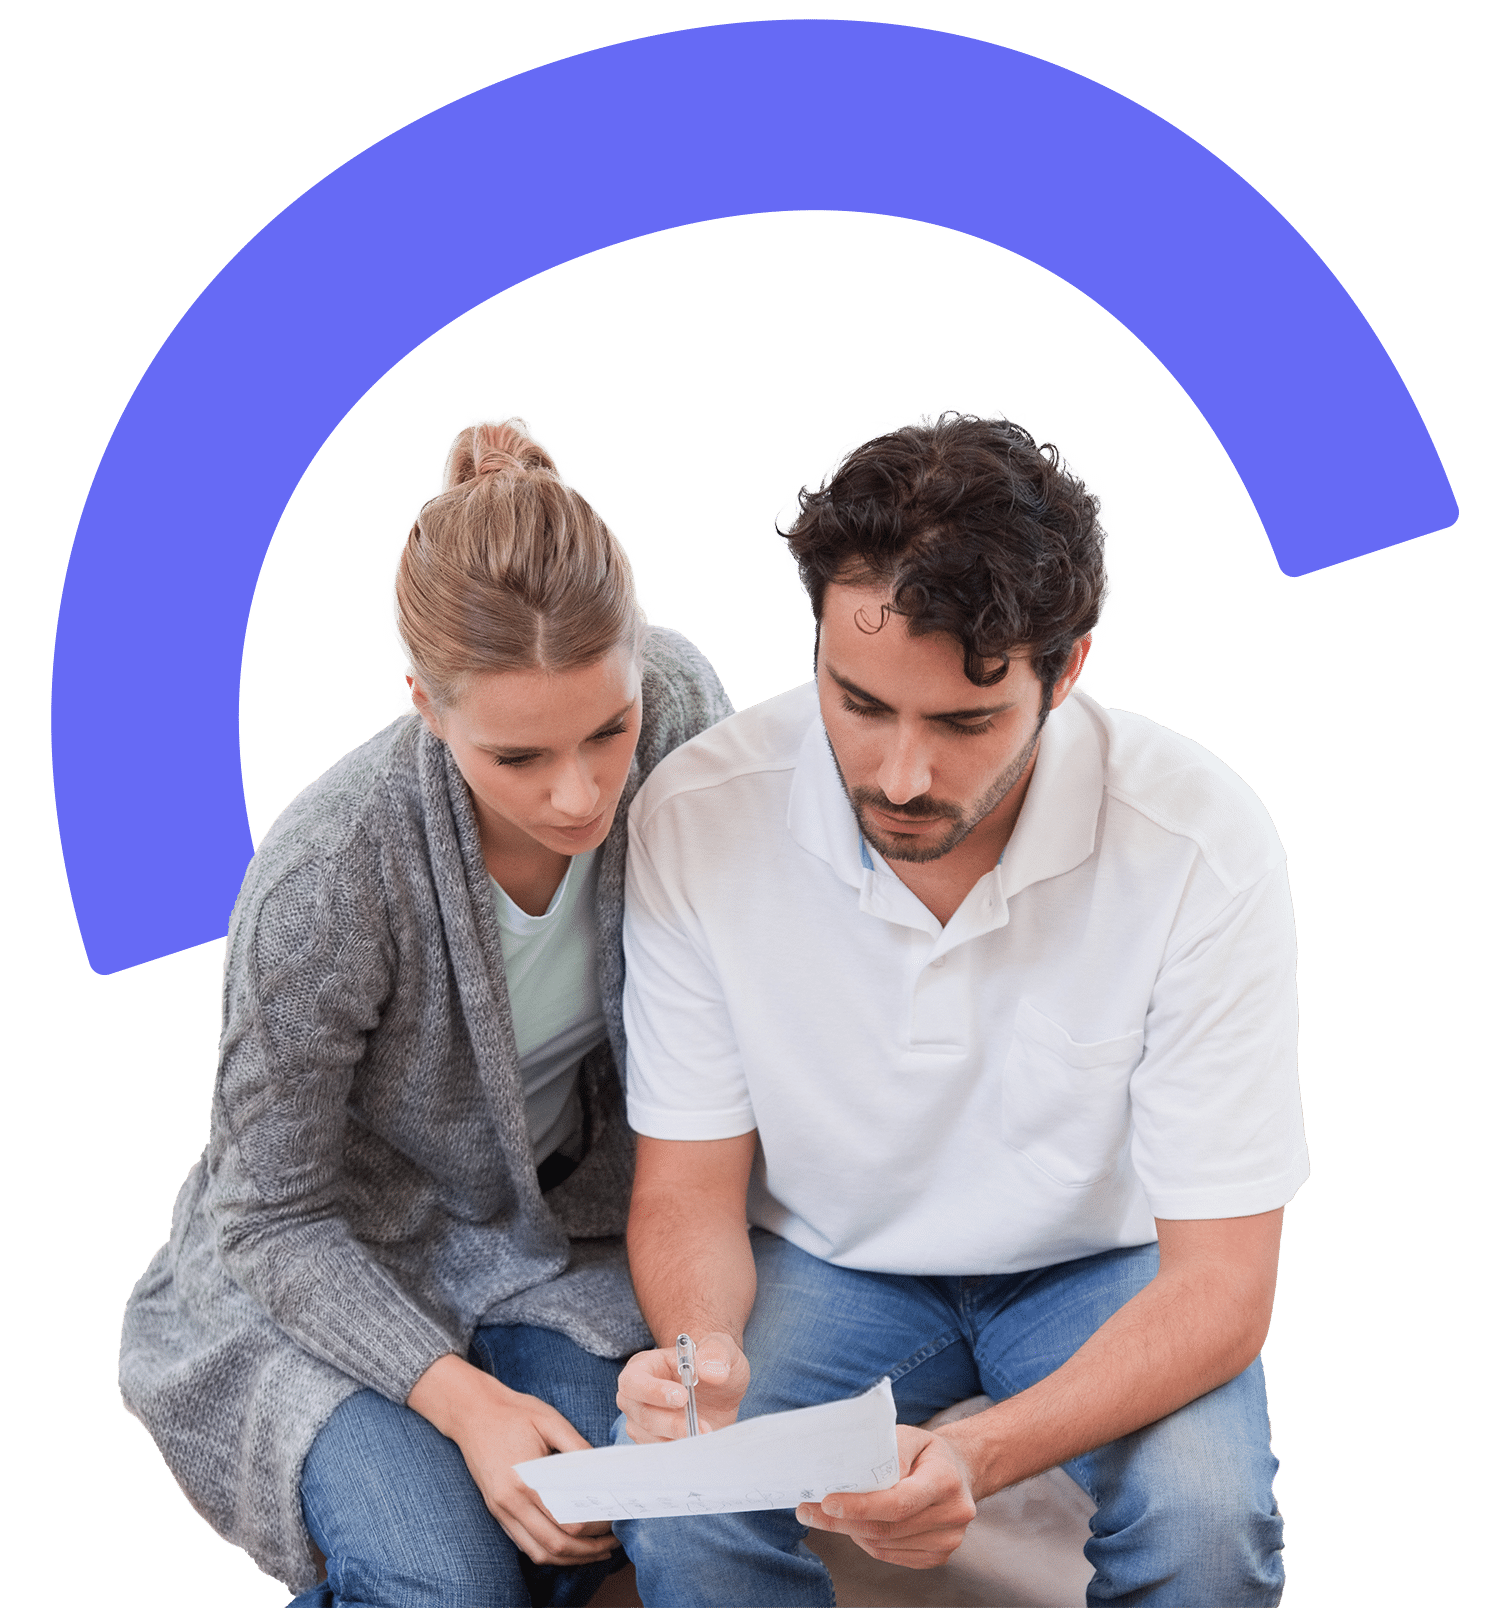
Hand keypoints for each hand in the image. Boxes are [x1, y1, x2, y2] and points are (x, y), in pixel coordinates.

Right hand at [407, 1354, 618, 1567]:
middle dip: (588, 1550)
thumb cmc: (513, 1413)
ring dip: (570, 1558)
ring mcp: (500, 1512)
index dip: (594, 1526)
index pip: (566, 1520)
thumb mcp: (550, 1421)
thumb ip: (577, 1448)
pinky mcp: (497, 1512)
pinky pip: (525, 1544)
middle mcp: (509, 1504)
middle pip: (554, 1546)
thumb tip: (604, 1472)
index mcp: (524, 1482)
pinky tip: (569, 1545)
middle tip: (613, 1543)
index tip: (615, 1519)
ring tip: (597, 1551)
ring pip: (538, 1553)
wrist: (471, 1412)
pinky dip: (550, 1552)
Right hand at [615, 1332, 749, 1442]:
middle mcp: (636, 1396)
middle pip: (641, 1414)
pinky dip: (680, 1450)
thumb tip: (710, 1370)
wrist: (721, 1390)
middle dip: (672, 1423)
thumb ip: (716, 1352)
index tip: (683, 1397)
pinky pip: (660, 1452)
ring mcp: (642, 1422)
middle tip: (703, 1426)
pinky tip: (699, 1442)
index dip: (653, 1391)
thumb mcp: (721, 1348)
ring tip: (707, 1432)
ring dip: (680, 1438)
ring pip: (650, 1437)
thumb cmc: (713, 1362)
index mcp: (644, 1365)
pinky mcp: (653, 1441)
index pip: (633, 1380)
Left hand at [796, 1424, 977, 1568]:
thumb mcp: (909, 1436)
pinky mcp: (938, 1555)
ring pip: (885, 1545)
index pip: (898, 1502)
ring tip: (827, 1515)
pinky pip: (891, 1555)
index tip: (827, 1501)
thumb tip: (852, 1475)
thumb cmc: (927, 1452)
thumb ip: (885, 1451)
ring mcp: (947, 1540)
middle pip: (886, 1528)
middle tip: (807, 1511)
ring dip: (850, 1532)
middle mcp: (952, 1514)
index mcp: (945, 1480)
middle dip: (841, 1521)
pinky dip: (867, 1542)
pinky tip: (855, 1526)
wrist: (961, 1471)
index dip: (860, 1506)